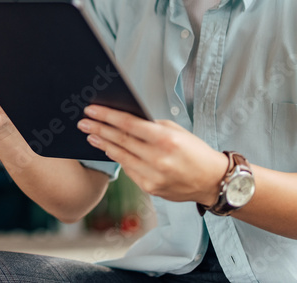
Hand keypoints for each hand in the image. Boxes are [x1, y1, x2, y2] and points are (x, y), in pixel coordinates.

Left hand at [78, 105, 227, 205]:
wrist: (212, 181)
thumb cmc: (195, 151)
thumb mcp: (177, 131)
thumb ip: (151, 126)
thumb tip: (124, 120)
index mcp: (166, 139)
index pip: (129, 124)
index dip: (107, 116)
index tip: (91, 109)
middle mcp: (158, 159)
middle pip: (120, 141)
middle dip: (99, 129)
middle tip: (83, 122)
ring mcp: (153, 176)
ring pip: (121, 157)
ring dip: (103, 144)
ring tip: (90, 134)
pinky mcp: (150, 188)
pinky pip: (129, 170)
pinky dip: (118, 158)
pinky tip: (108, 149)